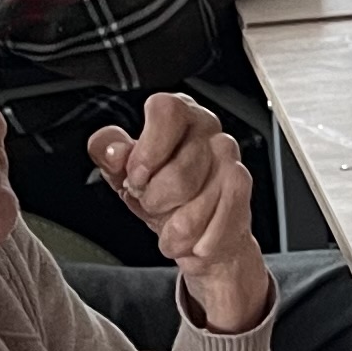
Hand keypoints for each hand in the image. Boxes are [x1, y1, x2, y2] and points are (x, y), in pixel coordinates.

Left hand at [87, 93, 267, 334]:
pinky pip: (217, 220)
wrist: (200, 234)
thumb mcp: (123, 172)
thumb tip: (113, 150)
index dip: (148, 151)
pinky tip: (195, 238)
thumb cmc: (164, 195)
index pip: (166, 110)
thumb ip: (108, 152)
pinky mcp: (242, 187)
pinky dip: (198, 240)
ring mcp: (229, 156)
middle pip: (178, 171)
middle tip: (155, 203)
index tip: (137, 177)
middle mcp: (208, 128)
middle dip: (157, 201)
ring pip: (196, 202)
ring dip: (177, 227)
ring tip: (174, 223)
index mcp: (176, 113)